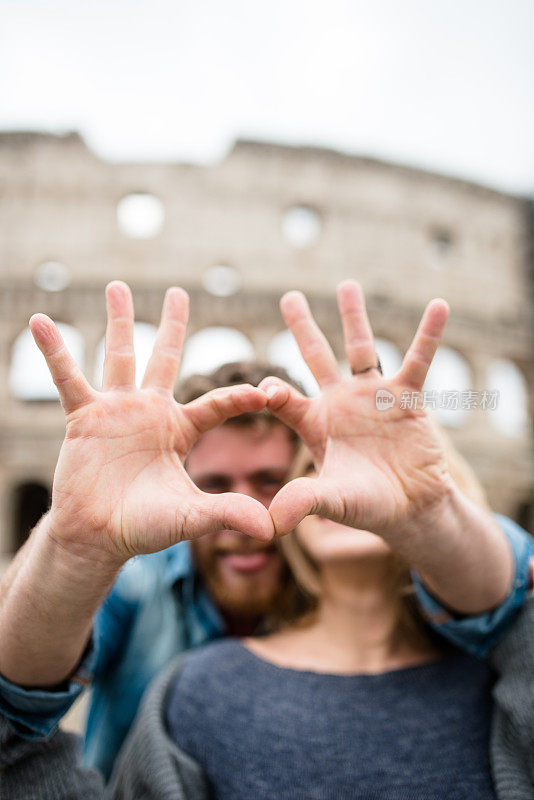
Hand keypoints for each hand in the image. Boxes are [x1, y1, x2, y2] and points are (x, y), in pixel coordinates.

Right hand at [29, 281, 273, 562]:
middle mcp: (150, 412)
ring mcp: (117, 410)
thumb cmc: (146, 527)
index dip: (239, 398)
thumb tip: (272, 528)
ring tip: (118, 285)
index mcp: (180, 430)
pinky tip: (41, 320)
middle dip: (173, 325)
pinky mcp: (84, 417)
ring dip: (119, 320)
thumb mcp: (192, 516)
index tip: (265, 392)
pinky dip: (55, 351)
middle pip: (165, 358)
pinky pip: (67, 377)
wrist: (98, 538)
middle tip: (179, 292)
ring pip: (120, 356)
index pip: (216, 404)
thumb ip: (228, 513)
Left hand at [262, 280, 451, 537]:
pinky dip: (428, 335)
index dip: (274, 392)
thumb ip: (304, 502)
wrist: (410, 509)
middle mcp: (340, 402)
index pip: (285, 399)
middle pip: (316, 357)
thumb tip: (269, 523)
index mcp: (315, 423)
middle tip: (289, 296)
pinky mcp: (407, 397)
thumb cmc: (366, 506)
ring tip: (347, 285)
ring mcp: (373, 396)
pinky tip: (438, 306)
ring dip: (355, 317)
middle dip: (303, 327)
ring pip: (362, 348)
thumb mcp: (332, 501)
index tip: (264, 390)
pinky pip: (418, 360)